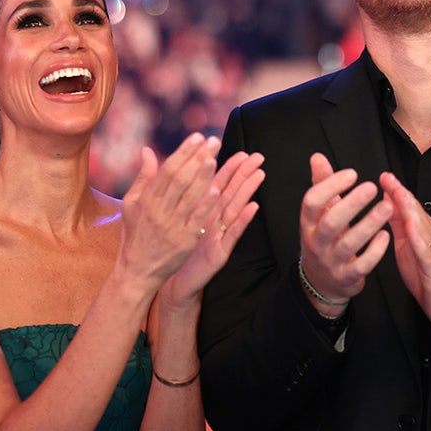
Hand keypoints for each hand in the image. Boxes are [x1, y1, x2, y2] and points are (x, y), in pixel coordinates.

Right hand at [119, 133, 220, 288]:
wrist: (137, 271)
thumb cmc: (136, 234)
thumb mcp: (132, 205)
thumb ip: (143, 177)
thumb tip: (147, 150)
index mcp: (147, 200)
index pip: (167, 170)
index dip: (183, 152)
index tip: (197, 137)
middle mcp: (158, 211)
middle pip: (180, 179)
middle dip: (197, 158)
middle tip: (213, 141)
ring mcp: (171, 227)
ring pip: (188, 197)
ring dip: (202, 176)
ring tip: (214, 157)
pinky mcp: (183, 242)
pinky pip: (195, 220)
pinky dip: (205, 205)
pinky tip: (216, 190)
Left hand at [163, 150, 264, 307]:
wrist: (171, 278)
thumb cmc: (174, 248)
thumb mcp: (177, 218)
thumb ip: (180, 195)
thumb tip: (181, 170)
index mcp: (202, 210)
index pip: (217, 184)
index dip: (229, 167)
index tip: (241, 151)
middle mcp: (214, 220)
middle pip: (230, 192)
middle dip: (244, 174)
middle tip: (258, 157)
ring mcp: (219, 236)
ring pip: (235, 209)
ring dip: (248, 192)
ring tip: (259, 174)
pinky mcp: (220, 252)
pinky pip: (232, 234)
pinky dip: (243, 221)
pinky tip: (253, 207)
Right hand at [298, 153, 391, 315]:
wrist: (321, 282)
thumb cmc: (324, 239)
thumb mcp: (319, 214)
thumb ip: (321, 185)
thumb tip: (317, 157)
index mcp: (308, 223)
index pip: (311, 202)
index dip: (330, 186)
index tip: (352, 174)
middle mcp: (316, 242)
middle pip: (330, 223)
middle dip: (352, 204)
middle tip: (371, 187)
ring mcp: (331, 261)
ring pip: (348, 244)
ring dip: (369, 224)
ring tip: (387, 207)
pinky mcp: (347, 277)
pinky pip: (362, 265)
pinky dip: (375, 251)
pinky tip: (386, 235)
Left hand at [380, 172, 430, 342]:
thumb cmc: (429, 279)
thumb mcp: (408, 249)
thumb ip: (400, 228)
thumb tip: (387, 207)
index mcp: (421, 234)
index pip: (408, 208)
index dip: (396, 191)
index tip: (384, 177)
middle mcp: (429, 238)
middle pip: (415, 212)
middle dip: (401, 193)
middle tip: (388, 177)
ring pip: (422, 227)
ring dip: (410, 209)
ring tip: (398, 194)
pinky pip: (426, 252)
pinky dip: (419, 238)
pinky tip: (411, 228)